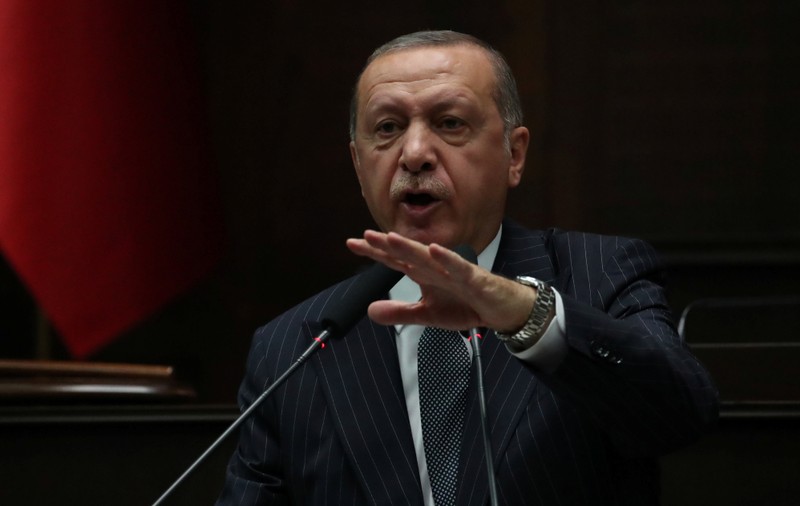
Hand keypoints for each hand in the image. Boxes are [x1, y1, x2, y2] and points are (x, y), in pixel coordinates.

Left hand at [346, 230, 536, 332]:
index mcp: (424, 274)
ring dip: (411, 247)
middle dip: (387, 245)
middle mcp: (436, 268)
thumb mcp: (427, 314)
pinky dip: (447, 259)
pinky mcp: (473, 278)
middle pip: (408, 254)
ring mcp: (454, 271)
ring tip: (391, 238)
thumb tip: (371, 312)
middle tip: (366, 236)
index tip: (353, 243)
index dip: (375, 252)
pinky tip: (435, 250)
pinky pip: (459, 267)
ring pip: (429, 257)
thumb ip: (400, 313)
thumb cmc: (466, 305)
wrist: (501, 310)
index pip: (395, 260)